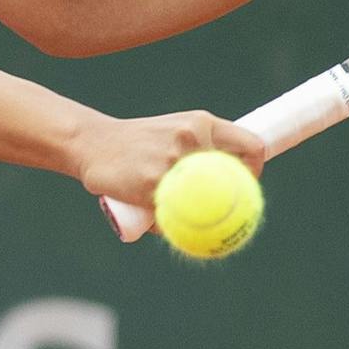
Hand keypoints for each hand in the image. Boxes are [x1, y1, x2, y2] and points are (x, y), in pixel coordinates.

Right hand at [66, 109, 266, 206]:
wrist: (93, 143)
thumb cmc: (139, 143)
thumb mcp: (174, 131)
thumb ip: (200, 150)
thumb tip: (233, 186)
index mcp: (201, 122)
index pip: (251, 145)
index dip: (255, 170)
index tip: (244, 185)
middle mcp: (191, 138)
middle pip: (231, 179)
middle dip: (230, 200)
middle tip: (221, 211)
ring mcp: (173, 161)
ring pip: (202, 203)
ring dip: (191, 216)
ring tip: (171, 212)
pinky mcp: (154, 184)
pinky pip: (174, 217)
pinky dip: (168, 225)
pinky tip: (155, 221)